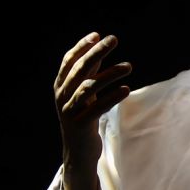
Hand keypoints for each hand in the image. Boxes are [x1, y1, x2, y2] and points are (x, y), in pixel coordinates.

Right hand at [54, 32, 132, 189]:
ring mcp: (69, 112)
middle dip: (96, 52)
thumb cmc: (83, 119)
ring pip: (88, 87)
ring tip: (129, 66)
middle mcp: (62, 97)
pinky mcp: (80, 126)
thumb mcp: (84, 95)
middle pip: (79, 70)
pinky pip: (97, 109)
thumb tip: (99, 47)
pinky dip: (112, 98)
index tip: (98, 35)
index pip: (69, 61)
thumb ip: (89, 73)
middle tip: (114, 39)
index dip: (82, 47)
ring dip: (110, 74)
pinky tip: (126, 90)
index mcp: (60, 87)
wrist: (78, 154)